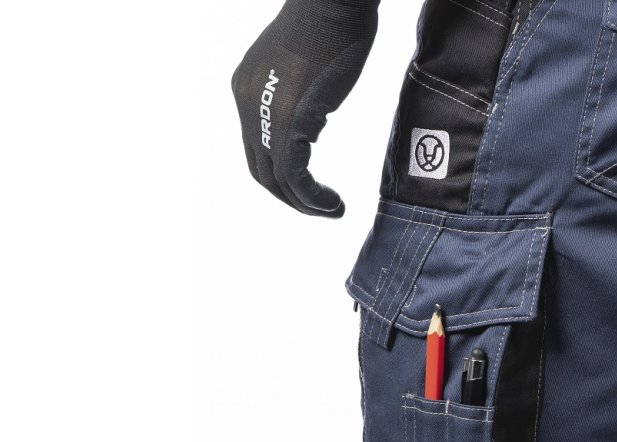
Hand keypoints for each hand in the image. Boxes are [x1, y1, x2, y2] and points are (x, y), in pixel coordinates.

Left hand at [231, 0, 378, 216]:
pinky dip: (311, 196)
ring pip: (276, 177)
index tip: (312, 188)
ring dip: (304, 203)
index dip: (282, 177)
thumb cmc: (332, 20)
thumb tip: (309, 112)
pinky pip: (294, 172)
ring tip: (331, 210)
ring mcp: (264, 110)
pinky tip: (332, 203)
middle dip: (291, 197)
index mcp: (248, 88)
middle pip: (261, 169)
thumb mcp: (303, 62)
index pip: (257, 149)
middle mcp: (247, 101)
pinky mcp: (289, 118)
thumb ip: (296, 90)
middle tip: (321, 208)